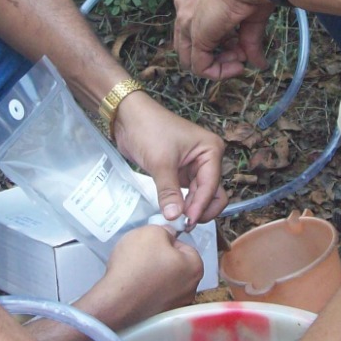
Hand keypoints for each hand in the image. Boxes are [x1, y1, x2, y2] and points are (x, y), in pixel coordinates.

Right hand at [77, 224, 203, 329]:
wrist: (115, 300)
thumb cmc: (135, 267)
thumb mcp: (151, 232)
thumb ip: (166, 230)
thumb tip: (168, 235)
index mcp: (195, 268)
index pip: (186, 246)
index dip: (167, 241)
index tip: (153, 242)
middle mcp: (190, 290)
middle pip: (177, 265)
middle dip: (161, 258)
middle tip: (143, 255)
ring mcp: (175, 305)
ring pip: (165, 281)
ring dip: (153, 274)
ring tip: (136, 270)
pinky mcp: (159, 315)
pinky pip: (155, 295)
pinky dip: (146, 289)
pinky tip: (133, 284)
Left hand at [112, 90, 227, 224]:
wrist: (128, 117)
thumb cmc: (149, 130)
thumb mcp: (160, 162)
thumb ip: (168, 192)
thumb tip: (174, 217)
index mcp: (211, 150)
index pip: (211, 185)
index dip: (200, 206)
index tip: (186, 222)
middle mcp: (207, 159)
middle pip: (212, 193)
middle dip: (200, 209)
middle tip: (183, 224)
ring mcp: (194, 167)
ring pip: (200, 195)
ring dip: (190, 208)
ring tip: (176, 220)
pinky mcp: (181, 172)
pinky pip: (187, 193)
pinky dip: (181, 203)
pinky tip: (171, 211)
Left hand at [172, 0, 275, 79]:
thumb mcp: (249, 15)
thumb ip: (248, 40)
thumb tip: (259, 63)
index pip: (195, 28)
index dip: (219, 43)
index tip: (240, 47)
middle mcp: (184, 8)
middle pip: (190, 45)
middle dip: (216, 56)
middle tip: (240, 58)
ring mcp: (187, 22)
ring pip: (193, 58)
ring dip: (219, 65)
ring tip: (241, 60)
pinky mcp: (195, 36)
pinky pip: (201, 66)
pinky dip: (219, 72)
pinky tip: (238, 66)